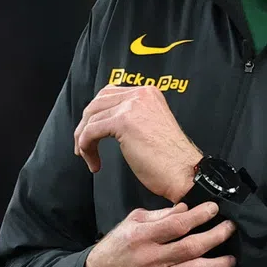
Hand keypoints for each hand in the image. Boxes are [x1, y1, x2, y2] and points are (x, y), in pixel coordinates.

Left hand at [74, 84, 201, 201]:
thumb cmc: (170, 160)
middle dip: (85, 125)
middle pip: (97, 102)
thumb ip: (133, 118)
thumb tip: (105, 122)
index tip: (91, 133)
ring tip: (88, 157)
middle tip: (83, 146)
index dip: (96, 114)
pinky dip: (86, 147)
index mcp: (149, 93)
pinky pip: (91, 131)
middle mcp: (141, 94)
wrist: (184, 173)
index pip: (110, 94)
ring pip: (91, 117)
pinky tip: (94, 163)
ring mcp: (132, 106)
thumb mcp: (151, 127)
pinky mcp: (124, 121)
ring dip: (83, 140)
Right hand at [84, 202, 236, 266]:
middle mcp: (151, 259)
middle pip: (190, 248)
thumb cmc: (117, 247)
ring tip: (231, 259)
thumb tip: (185, 208)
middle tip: (230, 228)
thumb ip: (159, 215)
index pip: (176, 225)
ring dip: (217, 266)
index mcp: (142, 237)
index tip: (214, 208)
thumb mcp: (131, 223)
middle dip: (215, 237)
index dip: (199, 216)